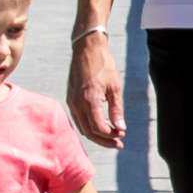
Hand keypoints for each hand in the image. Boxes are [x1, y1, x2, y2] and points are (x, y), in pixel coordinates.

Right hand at [67, 31, 124, 149]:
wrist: (86, 48)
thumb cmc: (104, 65)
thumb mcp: (115, 87)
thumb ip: (117, 109)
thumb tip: (121, 129)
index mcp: (89, 99)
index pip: (97, 128)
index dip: (110, 135)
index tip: (122, 135)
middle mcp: (77, 103)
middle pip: (88, 132)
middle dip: (104, 140)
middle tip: (119, 144)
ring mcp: (71, 101)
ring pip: (82, 127)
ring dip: (96, 135)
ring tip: (112, 137)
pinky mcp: (70, 99)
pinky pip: (78, 119)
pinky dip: (89, 126)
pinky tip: (101, 127)